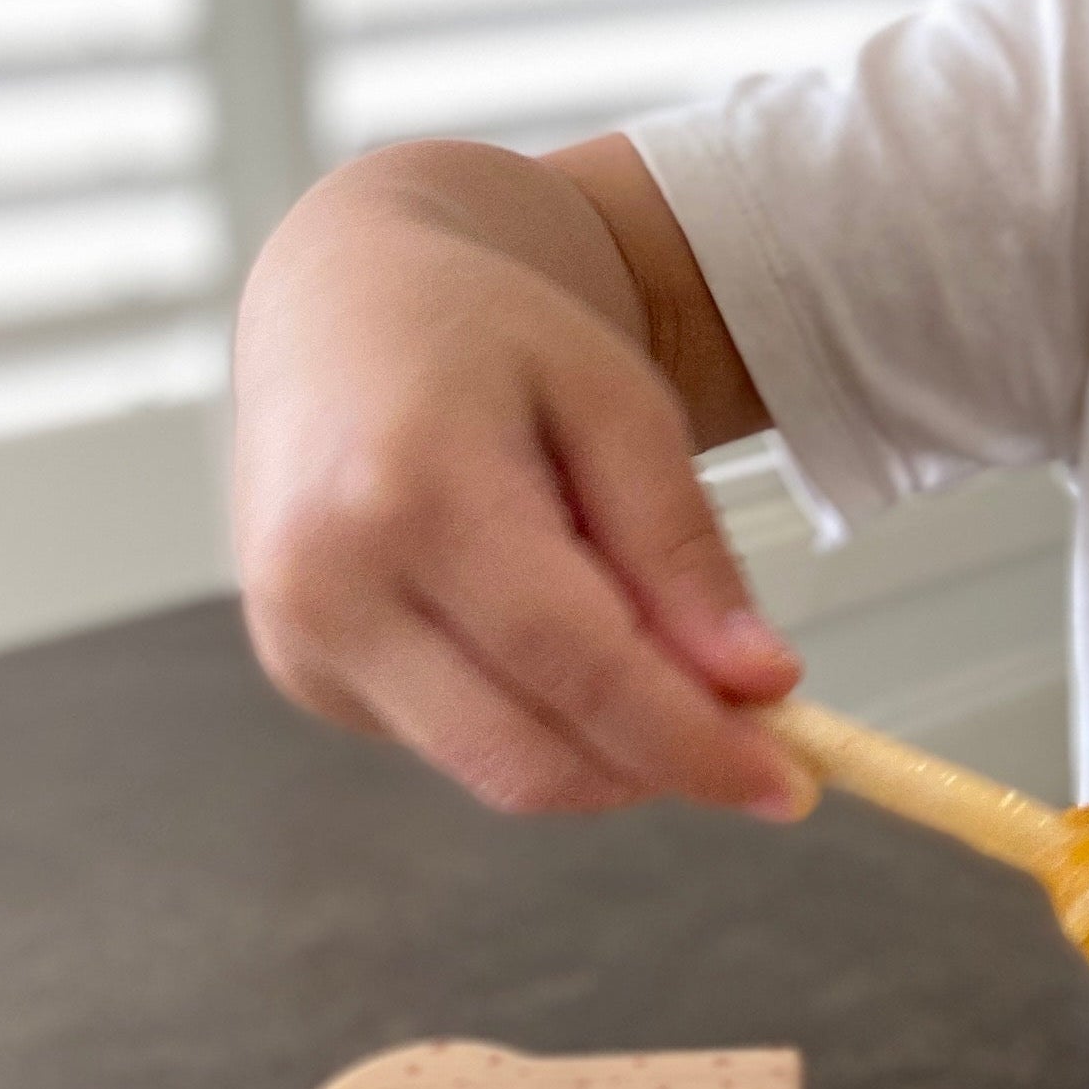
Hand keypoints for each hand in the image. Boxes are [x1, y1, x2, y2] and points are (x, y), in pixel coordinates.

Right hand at [235, 165, 813, 820]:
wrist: (343, 304)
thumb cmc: (493, 339)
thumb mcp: (620, 403)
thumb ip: (683, 549)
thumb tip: (759, 684)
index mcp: (409, 491)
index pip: (575, 663)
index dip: (690, 741)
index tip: (789, 784)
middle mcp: (327, 582)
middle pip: (527, 750)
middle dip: (659, 767)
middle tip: (765, 747)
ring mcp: (299, 640)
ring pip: (494, 767)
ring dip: (607, 748)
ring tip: (654, 643)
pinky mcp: (302, 673)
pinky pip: (457, 741)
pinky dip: (538, 715)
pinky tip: (549, 620)